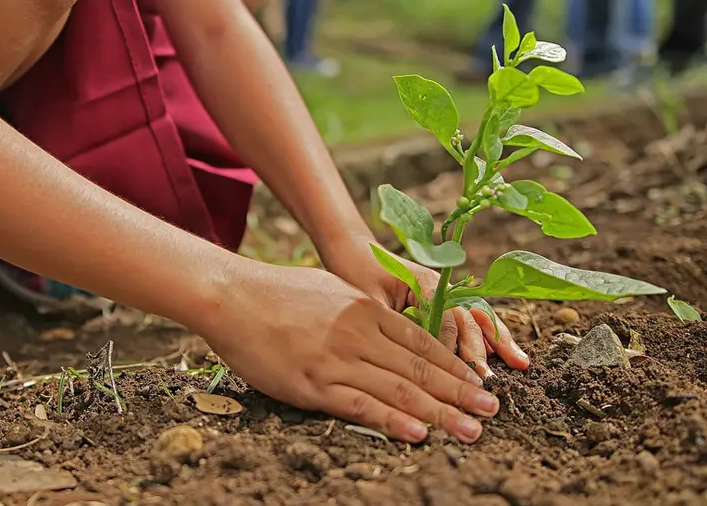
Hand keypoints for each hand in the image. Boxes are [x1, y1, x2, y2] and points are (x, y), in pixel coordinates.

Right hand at [198, 263, 500, 442]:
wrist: (231, 295)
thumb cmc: (276, 292)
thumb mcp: (330, 290)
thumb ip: (361, 311)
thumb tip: (386, 326)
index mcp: (365, 309)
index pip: (422, 343)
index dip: (455, 366)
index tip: (479, 383)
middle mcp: (359, 334)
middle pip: (420, 369)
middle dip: (460, 392)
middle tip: (491, 411)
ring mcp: (336, 359)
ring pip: (399, 390)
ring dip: (440, 412)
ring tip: (471, 430)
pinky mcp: (312, 383)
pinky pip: (360, 405)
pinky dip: (392, 421)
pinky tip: (418, 433)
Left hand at [319, 234, 529, 377]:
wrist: (354, 252)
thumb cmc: (356, 275)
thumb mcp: (369, 301)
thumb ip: (391, 324)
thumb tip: (407, 358)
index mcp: (425, 283)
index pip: (445, 320)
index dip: (449, 349)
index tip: (453, 375)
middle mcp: (441, 287)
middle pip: (467, 319)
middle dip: (479, 350)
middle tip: (487, 379)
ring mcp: (446, 293)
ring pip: (477, 318)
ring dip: (497, 341)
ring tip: (520, 364)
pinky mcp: (443, 301)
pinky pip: (471, 318)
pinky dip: (489, 335)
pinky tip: (506, 353)